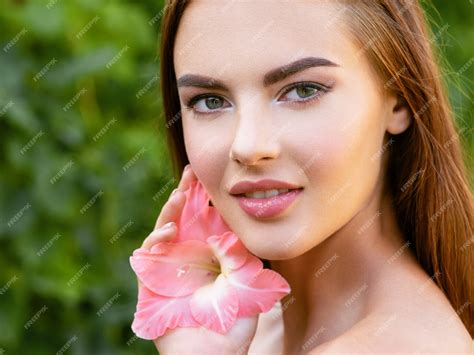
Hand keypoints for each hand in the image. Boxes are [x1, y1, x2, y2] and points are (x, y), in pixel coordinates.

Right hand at [138, 165, 257, 354]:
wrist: (215, 354)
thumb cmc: (234, 320)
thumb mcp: (246, 281)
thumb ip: (239, 254)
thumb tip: (227, 229)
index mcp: (211, 254)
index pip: (206, 219)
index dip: (207, 199)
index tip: (211, 177)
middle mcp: (189, 255)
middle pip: (185, 218)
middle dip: (187, 194)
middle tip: (191, 172)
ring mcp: (169, 266)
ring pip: (165, 229)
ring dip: (171, 210)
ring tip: (180, 194)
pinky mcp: (151, 280)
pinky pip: (150, 254)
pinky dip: (157, 238)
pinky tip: (170, 229)